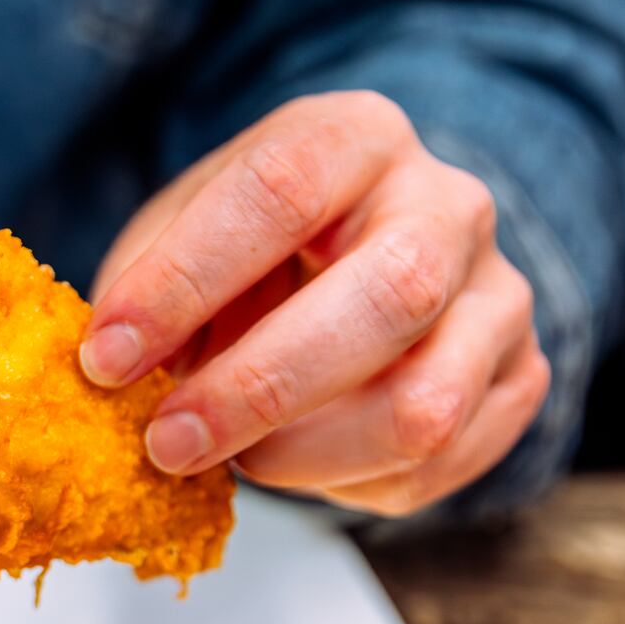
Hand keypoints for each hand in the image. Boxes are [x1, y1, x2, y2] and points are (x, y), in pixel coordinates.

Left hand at [81, 91, 547, 515]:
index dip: (183, 282)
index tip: (105, 357)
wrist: (347, 264)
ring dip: (303, 455)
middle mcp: (448, 203)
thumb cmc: (243, 254)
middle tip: (166, 442)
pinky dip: (348, 485)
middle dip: (258, 388)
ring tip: (231, 456)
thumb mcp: (179, 238)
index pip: (280, 192)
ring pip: (424, 405)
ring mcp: (500, 294)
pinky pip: (439, 463)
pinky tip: (296, 460)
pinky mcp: (519, 378)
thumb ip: (147, 288)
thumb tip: (107, 370)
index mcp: (354, 137)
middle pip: (388, 296)